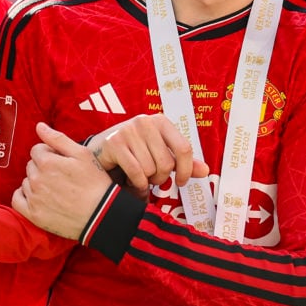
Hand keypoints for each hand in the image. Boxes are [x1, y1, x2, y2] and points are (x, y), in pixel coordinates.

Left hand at [11, 128, 114, 239]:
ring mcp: (34, 197)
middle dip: (43, 167)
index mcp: (47, 162)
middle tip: (61, 175)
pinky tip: (37, 196)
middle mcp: (37, 179)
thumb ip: (57, 138)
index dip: (50, 154)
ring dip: (36, 182)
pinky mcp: (34, 214)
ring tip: (55, 188)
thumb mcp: (82, 154)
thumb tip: (39, 126)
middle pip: (31, 165)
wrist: (100, 214)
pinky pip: (17, 199)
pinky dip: (23, 196)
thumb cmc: (94, 183)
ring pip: (26, 181)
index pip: (36, 150)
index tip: (61, 162)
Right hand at [79, 115, 207, 195]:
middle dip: (160, 178)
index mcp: (160, 121)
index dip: (186, 169)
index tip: (181, 181)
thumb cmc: (134, 153)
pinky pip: (136, 172)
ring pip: (150, 169)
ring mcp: (128, 131)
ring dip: (146, 181)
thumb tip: (206, 170)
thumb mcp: (160, 153)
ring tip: (139, 176)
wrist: (100, 151)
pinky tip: (131, 181)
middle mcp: (145, 122)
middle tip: (152, 178)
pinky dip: (136, 183)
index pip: (184, 148)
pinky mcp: (114, 143)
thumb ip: (182, 162)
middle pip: (167, 163)